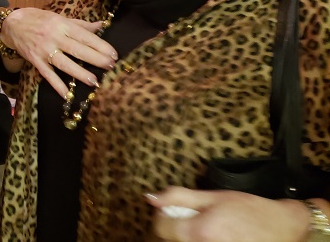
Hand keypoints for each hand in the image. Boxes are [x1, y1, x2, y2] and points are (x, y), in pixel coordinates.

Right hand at [1, 7, 117, 95]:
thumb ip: (80, 24)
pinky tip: (66, 94)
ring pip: (64, 64)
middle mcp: (54, 37)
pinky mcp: (36, 61)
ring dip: (79, 73)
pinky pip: (48, 75)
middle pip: (77, 50)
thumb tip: (101, 26)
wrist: (12, 24)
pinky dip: (57, 85)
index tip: (114, 54)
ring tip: (94, 81)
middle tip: (110, 67)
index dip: (100, 45)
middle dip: (95, 59)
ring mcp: (44, 51)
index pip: (85, 36)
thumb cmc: (39, 19)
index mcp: (62, 25)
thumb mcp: (59, 17)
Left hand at [149, 186, 310, 241]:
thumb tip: (152, 197)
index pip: (161, 227)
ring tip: (208, 229)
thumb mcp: (212, 197)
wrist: (281, 227)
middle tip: (193, 220)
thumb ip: (179, 197)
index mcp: (198, 230)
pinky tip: (215, 236)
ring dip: (189, 236)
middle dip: (178, 227)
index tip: (172, 212)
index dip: (163, 215)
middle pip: (173, 239)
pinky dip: (201, 241)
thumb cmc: (249, 210)